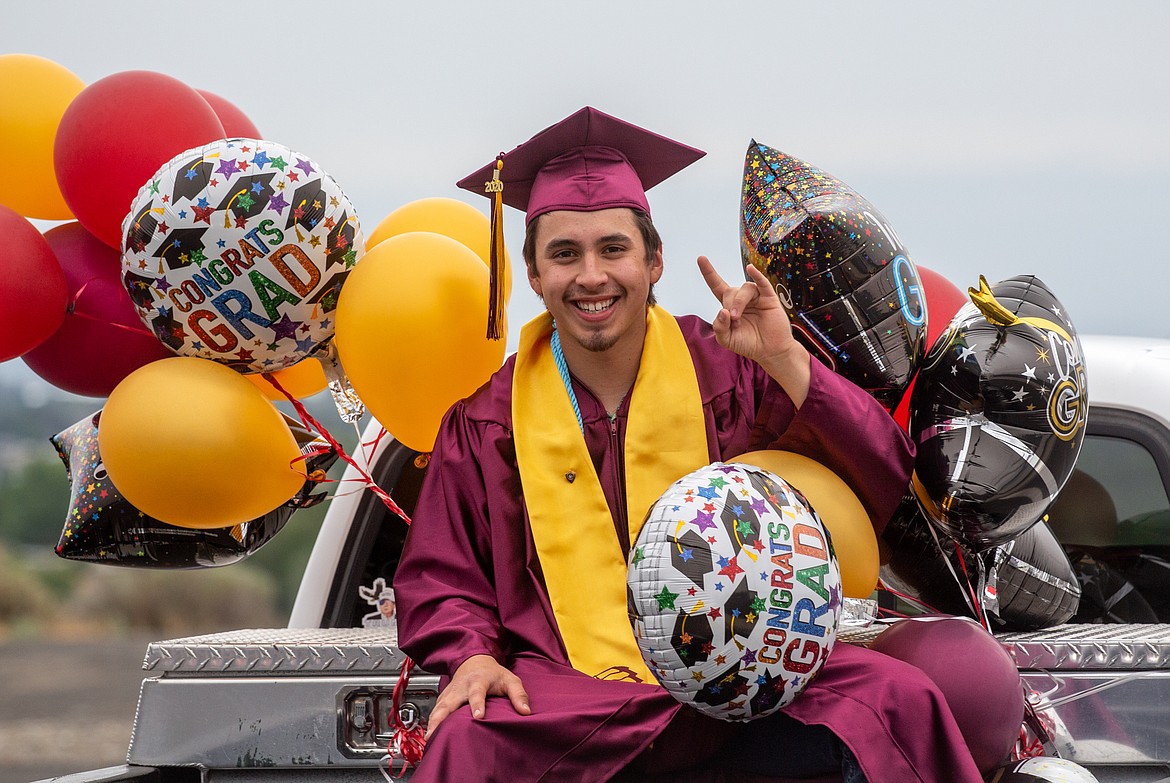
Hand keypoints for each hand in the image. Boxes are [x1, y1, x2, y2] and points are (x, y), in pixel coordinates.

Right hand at [425, 654, 530, 739]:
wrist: (474, 660)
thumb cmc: (493, 673)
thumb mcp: (510, 679)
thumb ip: (518, 694)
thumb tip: (526, 712)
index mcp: (478, 681)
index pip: (477, 693)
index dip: (477, 704)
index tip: (478, 717)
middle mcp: (461, 687)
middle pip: (449, 702)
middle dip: (443, 717)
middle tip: (437, 732)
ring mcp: (450, 692)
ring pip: (439, 707)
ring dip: (433, 721)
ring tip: (429, 738)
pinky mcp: (444, 697)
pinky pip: (435, 709)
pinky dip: (430, 721)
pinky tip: (428, 734)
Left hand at [698, 256, 809, 404]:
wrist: (770, 351)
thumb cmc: (749, 344)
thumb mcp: (727, 339)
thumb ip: (719, 327)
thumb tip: (723, 311)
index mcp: (729, 306)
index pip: (717, 285)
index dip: (709, 273)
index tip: (701, 258)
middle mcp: (742, 299)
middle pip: (730, 291)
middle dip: (729, 304)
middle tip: (733, 321)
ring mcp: (756, 297)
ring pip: (744, 289)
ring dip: (738, 302)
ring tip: (737, 318)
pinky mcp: (769, 298)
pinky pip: (762, 283)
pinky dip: (756, 275)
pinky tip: (750, 269)